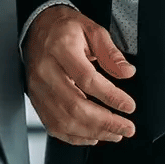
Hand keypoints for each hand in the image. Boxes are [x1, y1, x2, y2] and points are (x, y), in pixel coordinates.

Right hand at [24, 6, 136, 145]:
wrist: (37, 27)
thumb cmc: (64, 28)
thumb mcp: (91, 29)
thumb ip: (110, 52)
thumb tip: (127, 72)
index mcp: (61, 48)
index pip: (87, 79)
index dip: (111, 96)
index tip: (128, 105)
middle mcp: (46, 70)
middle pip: (75, 105)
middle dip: (105, 122)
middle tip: (126, 128)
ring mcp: (38, 87)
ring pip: (64, 120)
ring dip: (93, 132)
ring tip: (114, 134)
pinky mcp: (35, 99)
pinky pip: (54, 126)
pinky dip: (75, 136)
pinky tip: (92, 135)